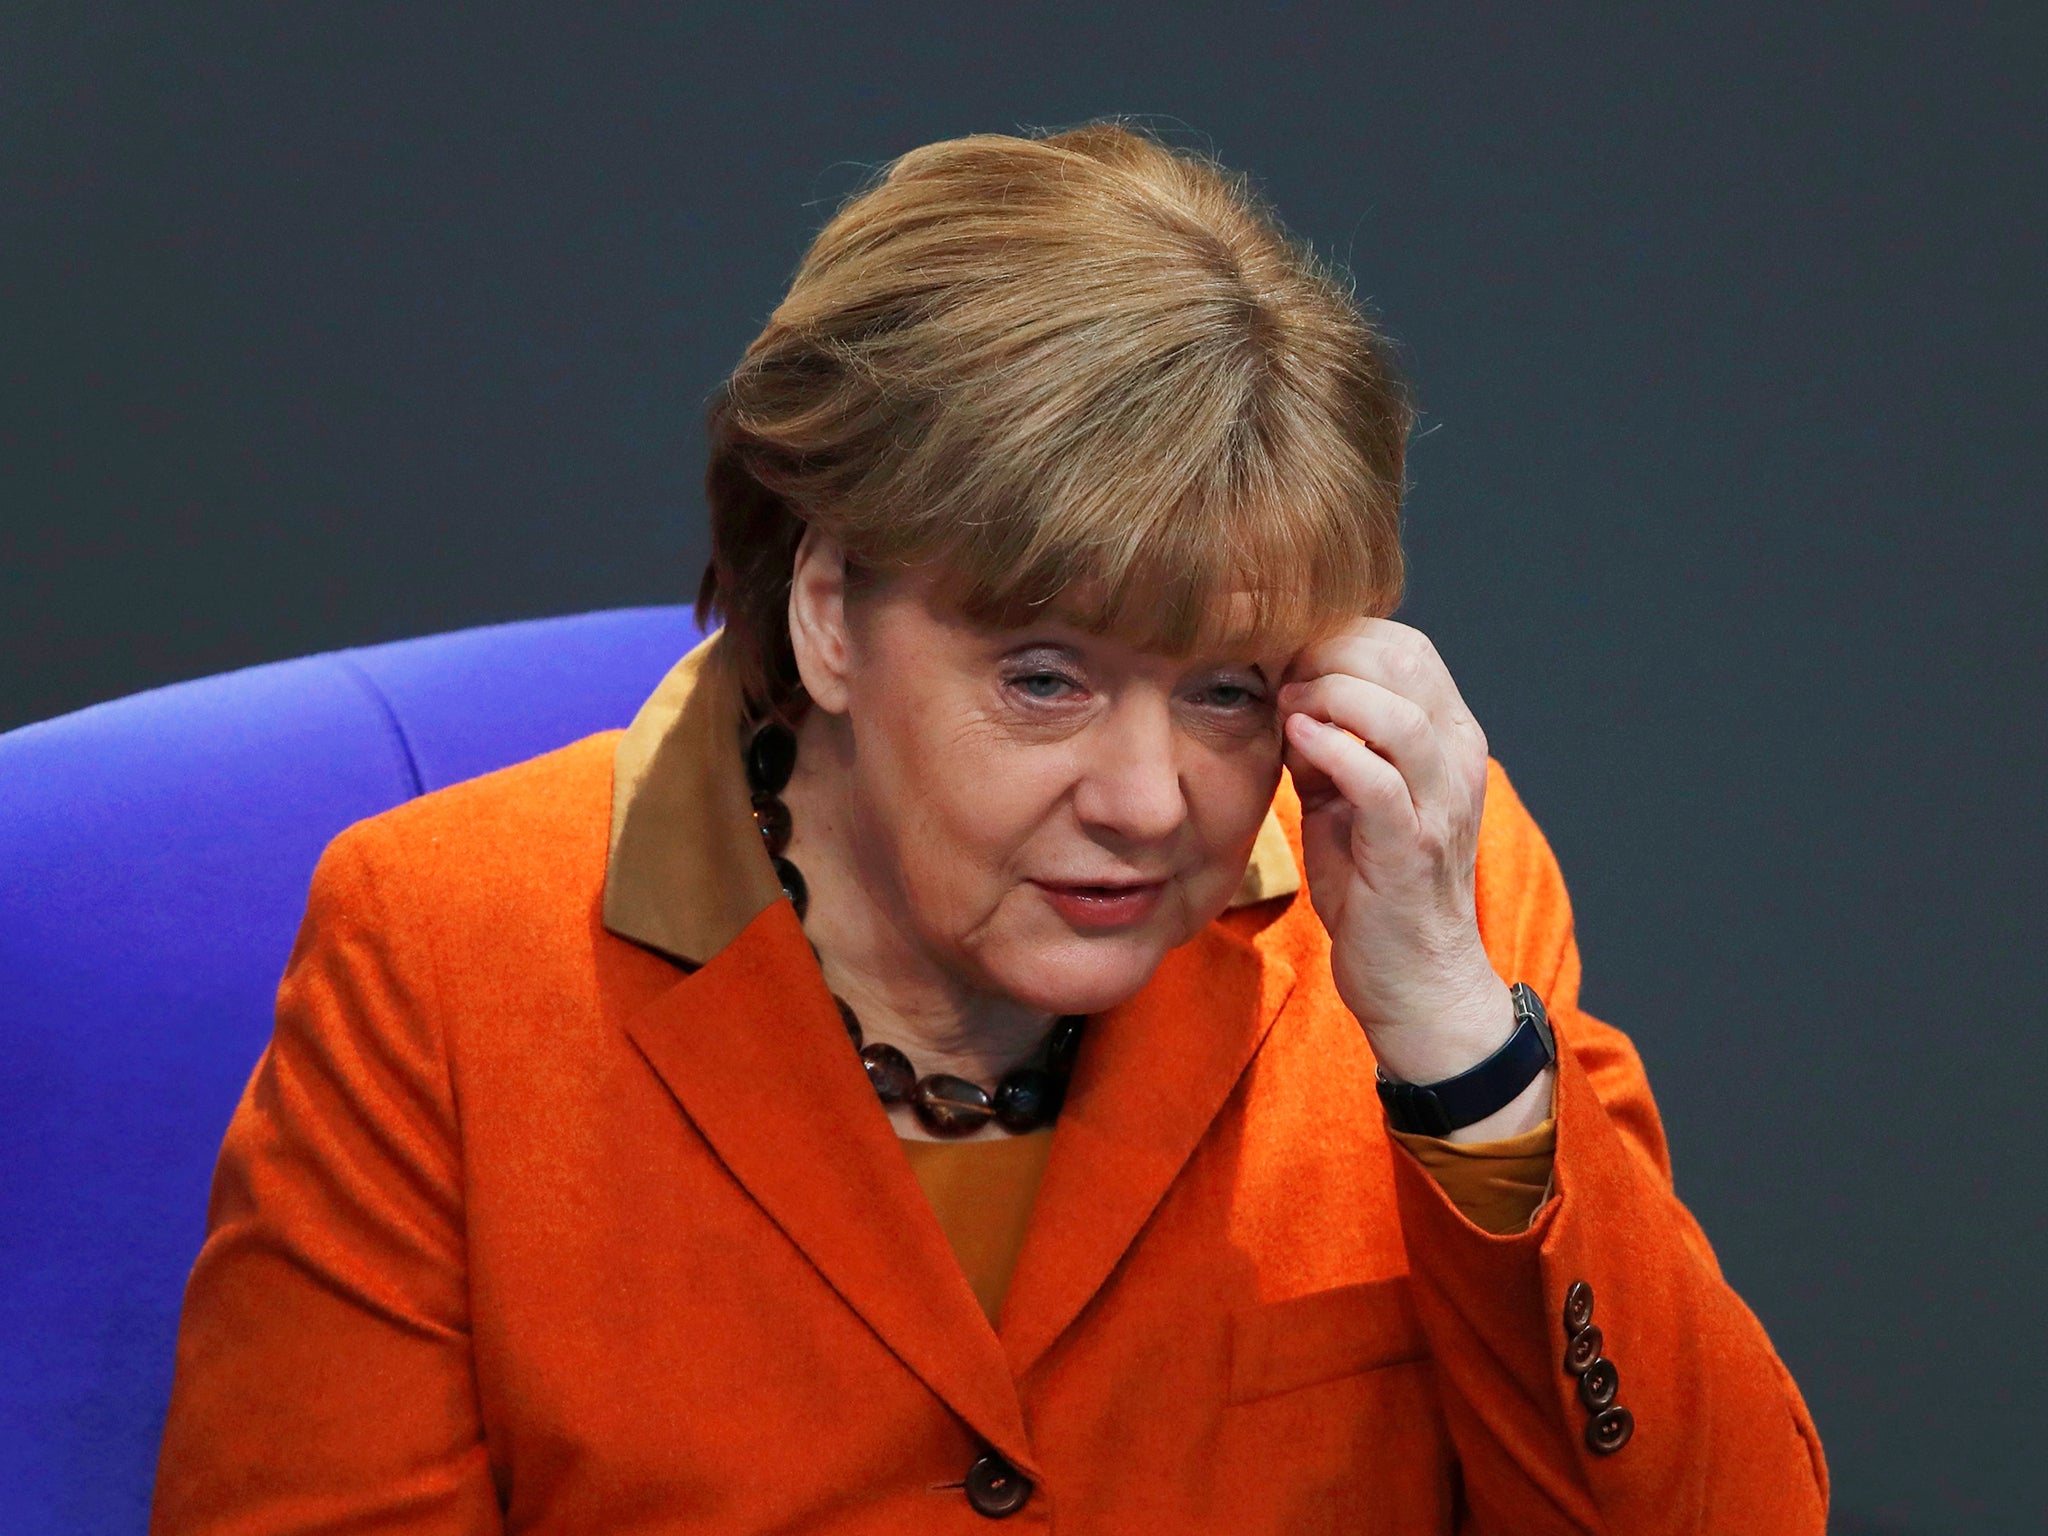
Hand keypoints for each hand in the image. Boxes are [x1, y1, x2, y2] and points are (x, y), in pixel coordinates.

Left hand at [1278, 619, 1518, 1089]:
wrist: (1415, 980)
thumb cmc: (1376, 888)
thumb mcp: (1347, 799)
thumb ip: (1327, 745)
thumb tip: (1283, 696)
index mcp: (1447, 738)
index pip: (1406, 646)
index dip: (1341, 636)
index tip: (1286, 654)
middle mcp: (1456, 759)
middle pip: (1405, 661)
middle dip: (1330, 654)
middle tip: (1279, 674)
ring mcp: (1439, 802)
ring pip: (1399, 713)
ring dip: (1331, 696)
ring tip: (1288, 705)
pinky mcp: (1411, 847)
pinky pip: (1378, 779)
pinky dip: (1333, 748)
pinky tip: (1296, 739)